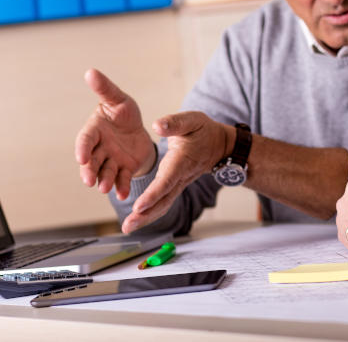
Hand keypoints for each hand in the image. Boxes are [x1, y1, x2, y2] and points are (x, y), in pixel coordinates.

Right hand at [75, 69, 155, 200]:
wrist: (138, 130)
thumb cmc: (124, 113)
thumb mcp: (118, 99)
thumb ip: (105, 89)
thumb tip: (91, 72)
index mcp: (94, 130)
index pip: (85, 140)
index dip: (83, 148)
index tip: (81, 157)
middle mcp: (99, 148)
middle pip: (92, 161)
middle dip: (90, 170)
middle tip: (89, 180)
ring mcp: (111, 160)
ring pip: (105, 172)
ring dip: (104, 181)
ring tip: (105, 189)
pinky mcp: (124, 169)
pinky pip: (121, 180)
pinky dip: (121, 187)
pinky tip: (123, 195)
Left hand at [121, 111, 231, 232]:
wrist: (219, 145)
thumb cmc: (203, 131)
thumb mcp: (191, 120)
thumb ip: (174, 123)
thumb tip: (157, 126)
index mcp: (182, 160)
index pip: (167, 180)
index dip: (153, 194)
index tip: (138, 206)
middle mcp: (180, 176)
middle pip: (164, 199)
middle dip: (146, 214)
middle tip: (128, 225)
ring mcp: (179, 184)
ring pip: (163, 205)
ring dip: (146, 218)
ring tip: (128, 227)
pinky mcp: (175, 186)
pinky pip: (164, 202)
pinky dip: (150, 213)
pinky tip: (137, 220)